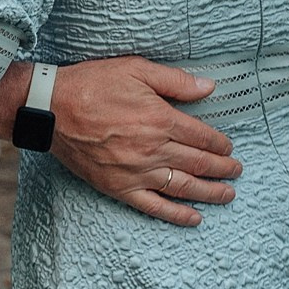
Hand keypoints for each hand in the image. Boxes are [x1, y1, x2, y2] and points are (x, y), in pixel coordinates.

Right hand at [47, 58, 242, 226]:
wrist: (50, 109)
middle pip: (198, 163)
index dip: (220, 143)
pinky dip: (177, 215)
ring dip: (210, 192)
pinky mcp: (120, 188)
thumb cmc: (92, 85)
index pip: (202, 136)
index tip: (229, 147)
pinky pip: (155, 206)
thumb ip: (175, 81)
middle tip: (237, 171)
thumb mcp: (136, 69)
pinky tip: (195, 218)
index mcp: (160, 119)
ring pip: (184, 187)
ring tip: (228, 195)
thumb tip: (209, 86)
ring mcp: (137, 172)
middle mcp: (153, 149)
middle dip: (223, 168)